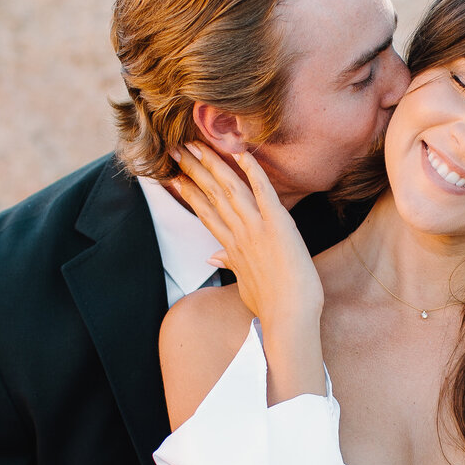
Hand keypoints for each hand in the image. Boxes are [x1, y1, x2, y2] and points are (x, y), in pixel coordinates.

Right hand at [170, 142, 322, 328]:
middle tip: (174, 150)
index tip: (174, 177)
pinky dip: (252, 170)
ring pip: (229, 188)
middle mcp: (239, 234)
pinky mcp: (277, 225)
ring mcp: (256, 228)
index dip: (189, 193)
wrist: (290, 320)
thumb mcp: (246, 286)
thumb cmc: (273, 308)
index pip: (205, 213)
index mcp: (232, 248)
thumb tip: (213, 257)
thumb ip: (231, 265)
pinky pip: (263, 191)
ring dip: (211, 163)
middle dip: (191, 171)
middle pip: (210, 195)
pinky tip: (241, 151)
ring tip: (194, 144)